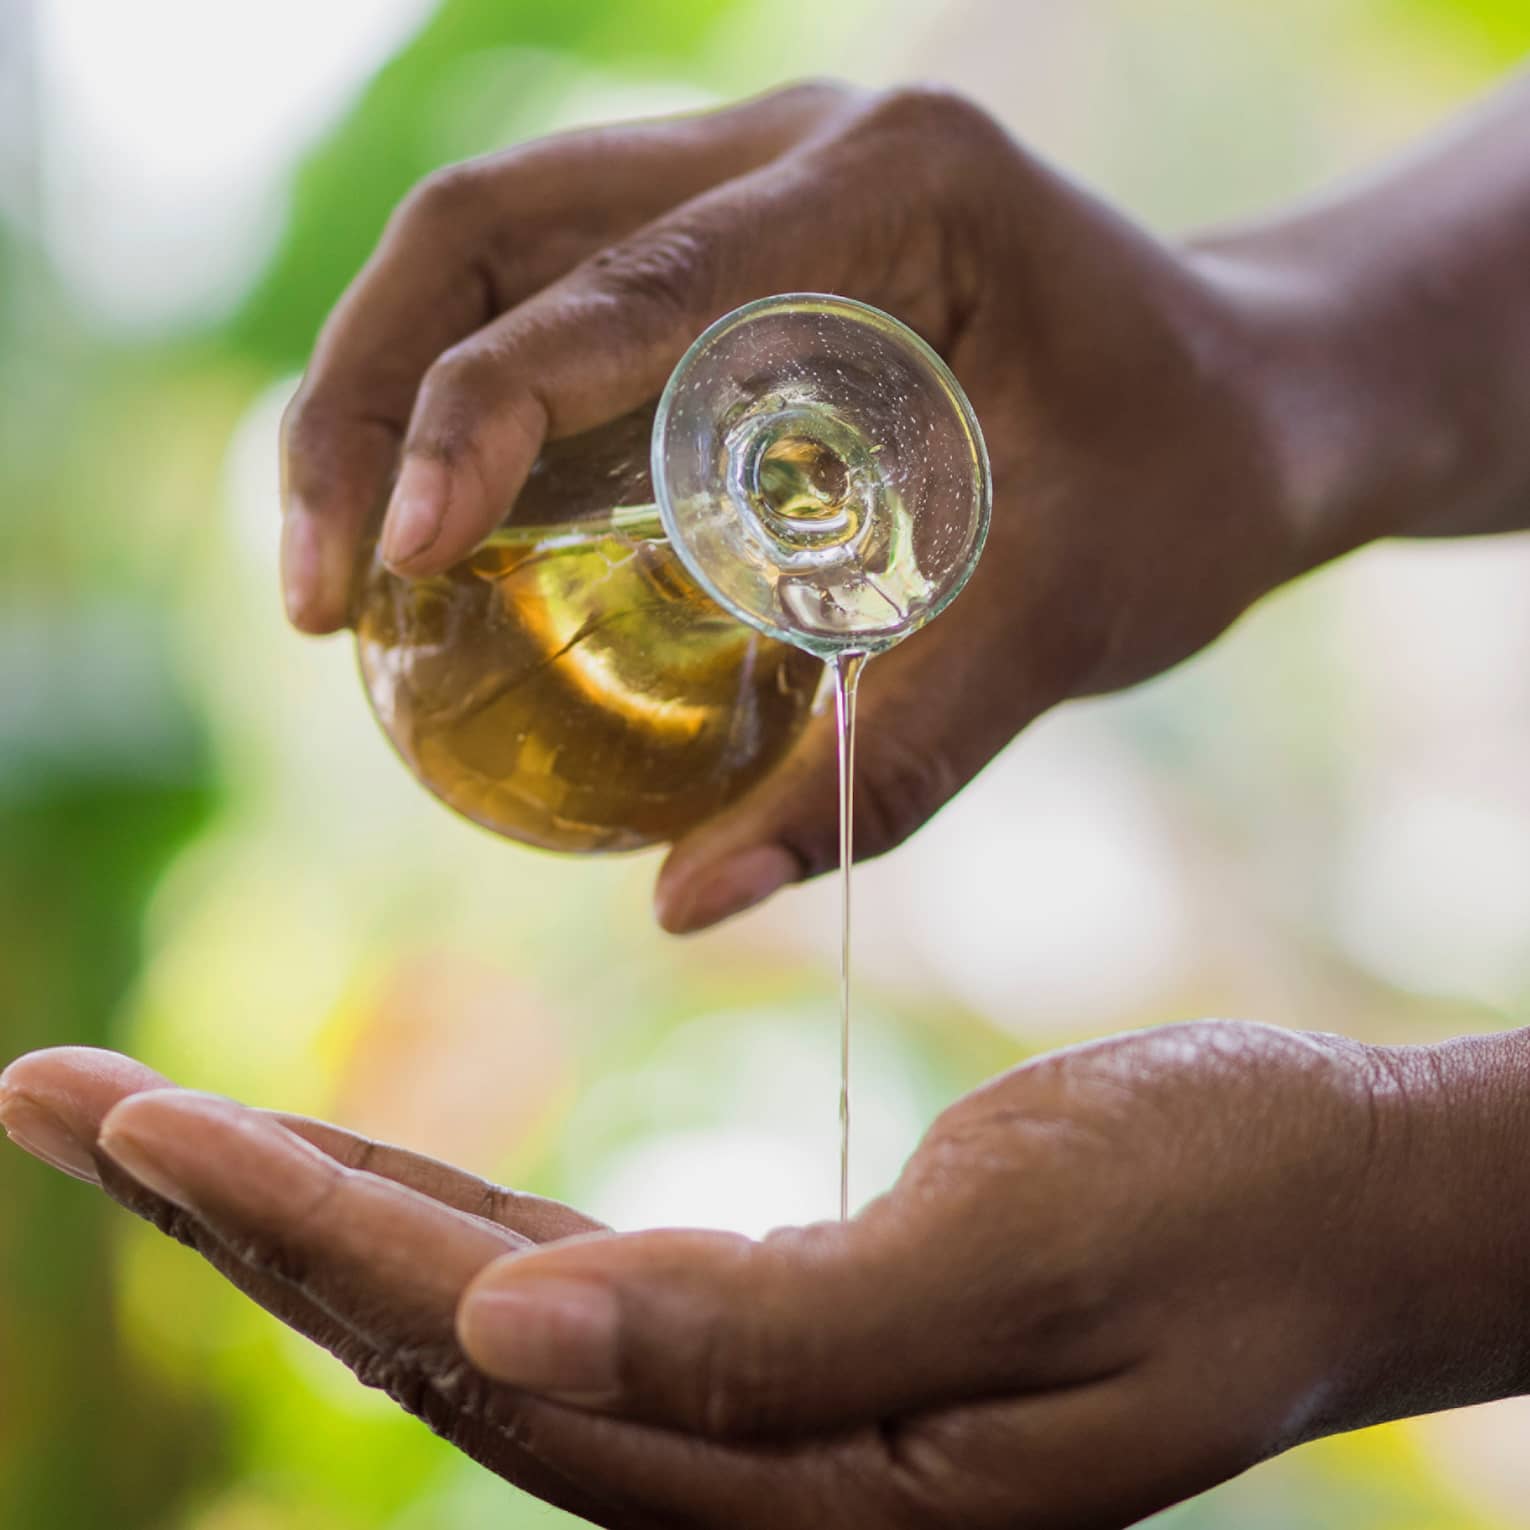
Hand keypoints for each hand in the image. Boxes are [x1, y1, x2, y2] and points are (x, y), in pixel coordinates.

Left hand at [6, 1023, 1516, 1527]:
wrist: (1344, 1204)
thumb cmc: (1226, 1211)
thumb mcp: (1022, 1259)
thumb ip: (768, 1334)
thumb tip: (507, 1341)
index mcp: (803, 1490)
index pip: (481, 1351)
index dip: (293, 1225)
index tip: (128, 1115)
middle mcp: (752, 1476)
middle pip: (432, 1340)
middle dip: (237, 1213)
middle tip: (57, 1099)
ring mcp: (764, 1415)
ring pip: (477, 1310)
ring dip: (312, 1208)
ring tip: (159, 1124)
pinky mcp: (789, 1337)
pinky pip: (568, 1281)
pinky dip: (440, 1215)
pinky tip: (356, 1173)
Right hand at [280, 81, 1297, 930]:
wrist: (1259, 401)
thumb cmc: (1191, 492)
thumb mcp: (1068, 625)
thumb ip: (890, 767)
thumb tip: (686, 908)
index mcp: (889, 185)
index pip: (619, 282)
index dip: (470, 418)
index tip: (385, 567)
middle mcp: (789, 147)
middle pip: (487, 231)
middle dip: (359, 401)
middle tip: (312, 593)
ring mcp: (746, 181)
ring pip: (487, 254)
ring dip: (378, 401)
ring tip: (336, 576)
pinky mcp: (726, 248)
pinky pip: (545, 308)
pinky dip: (463, 418)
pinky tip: (436, 545)